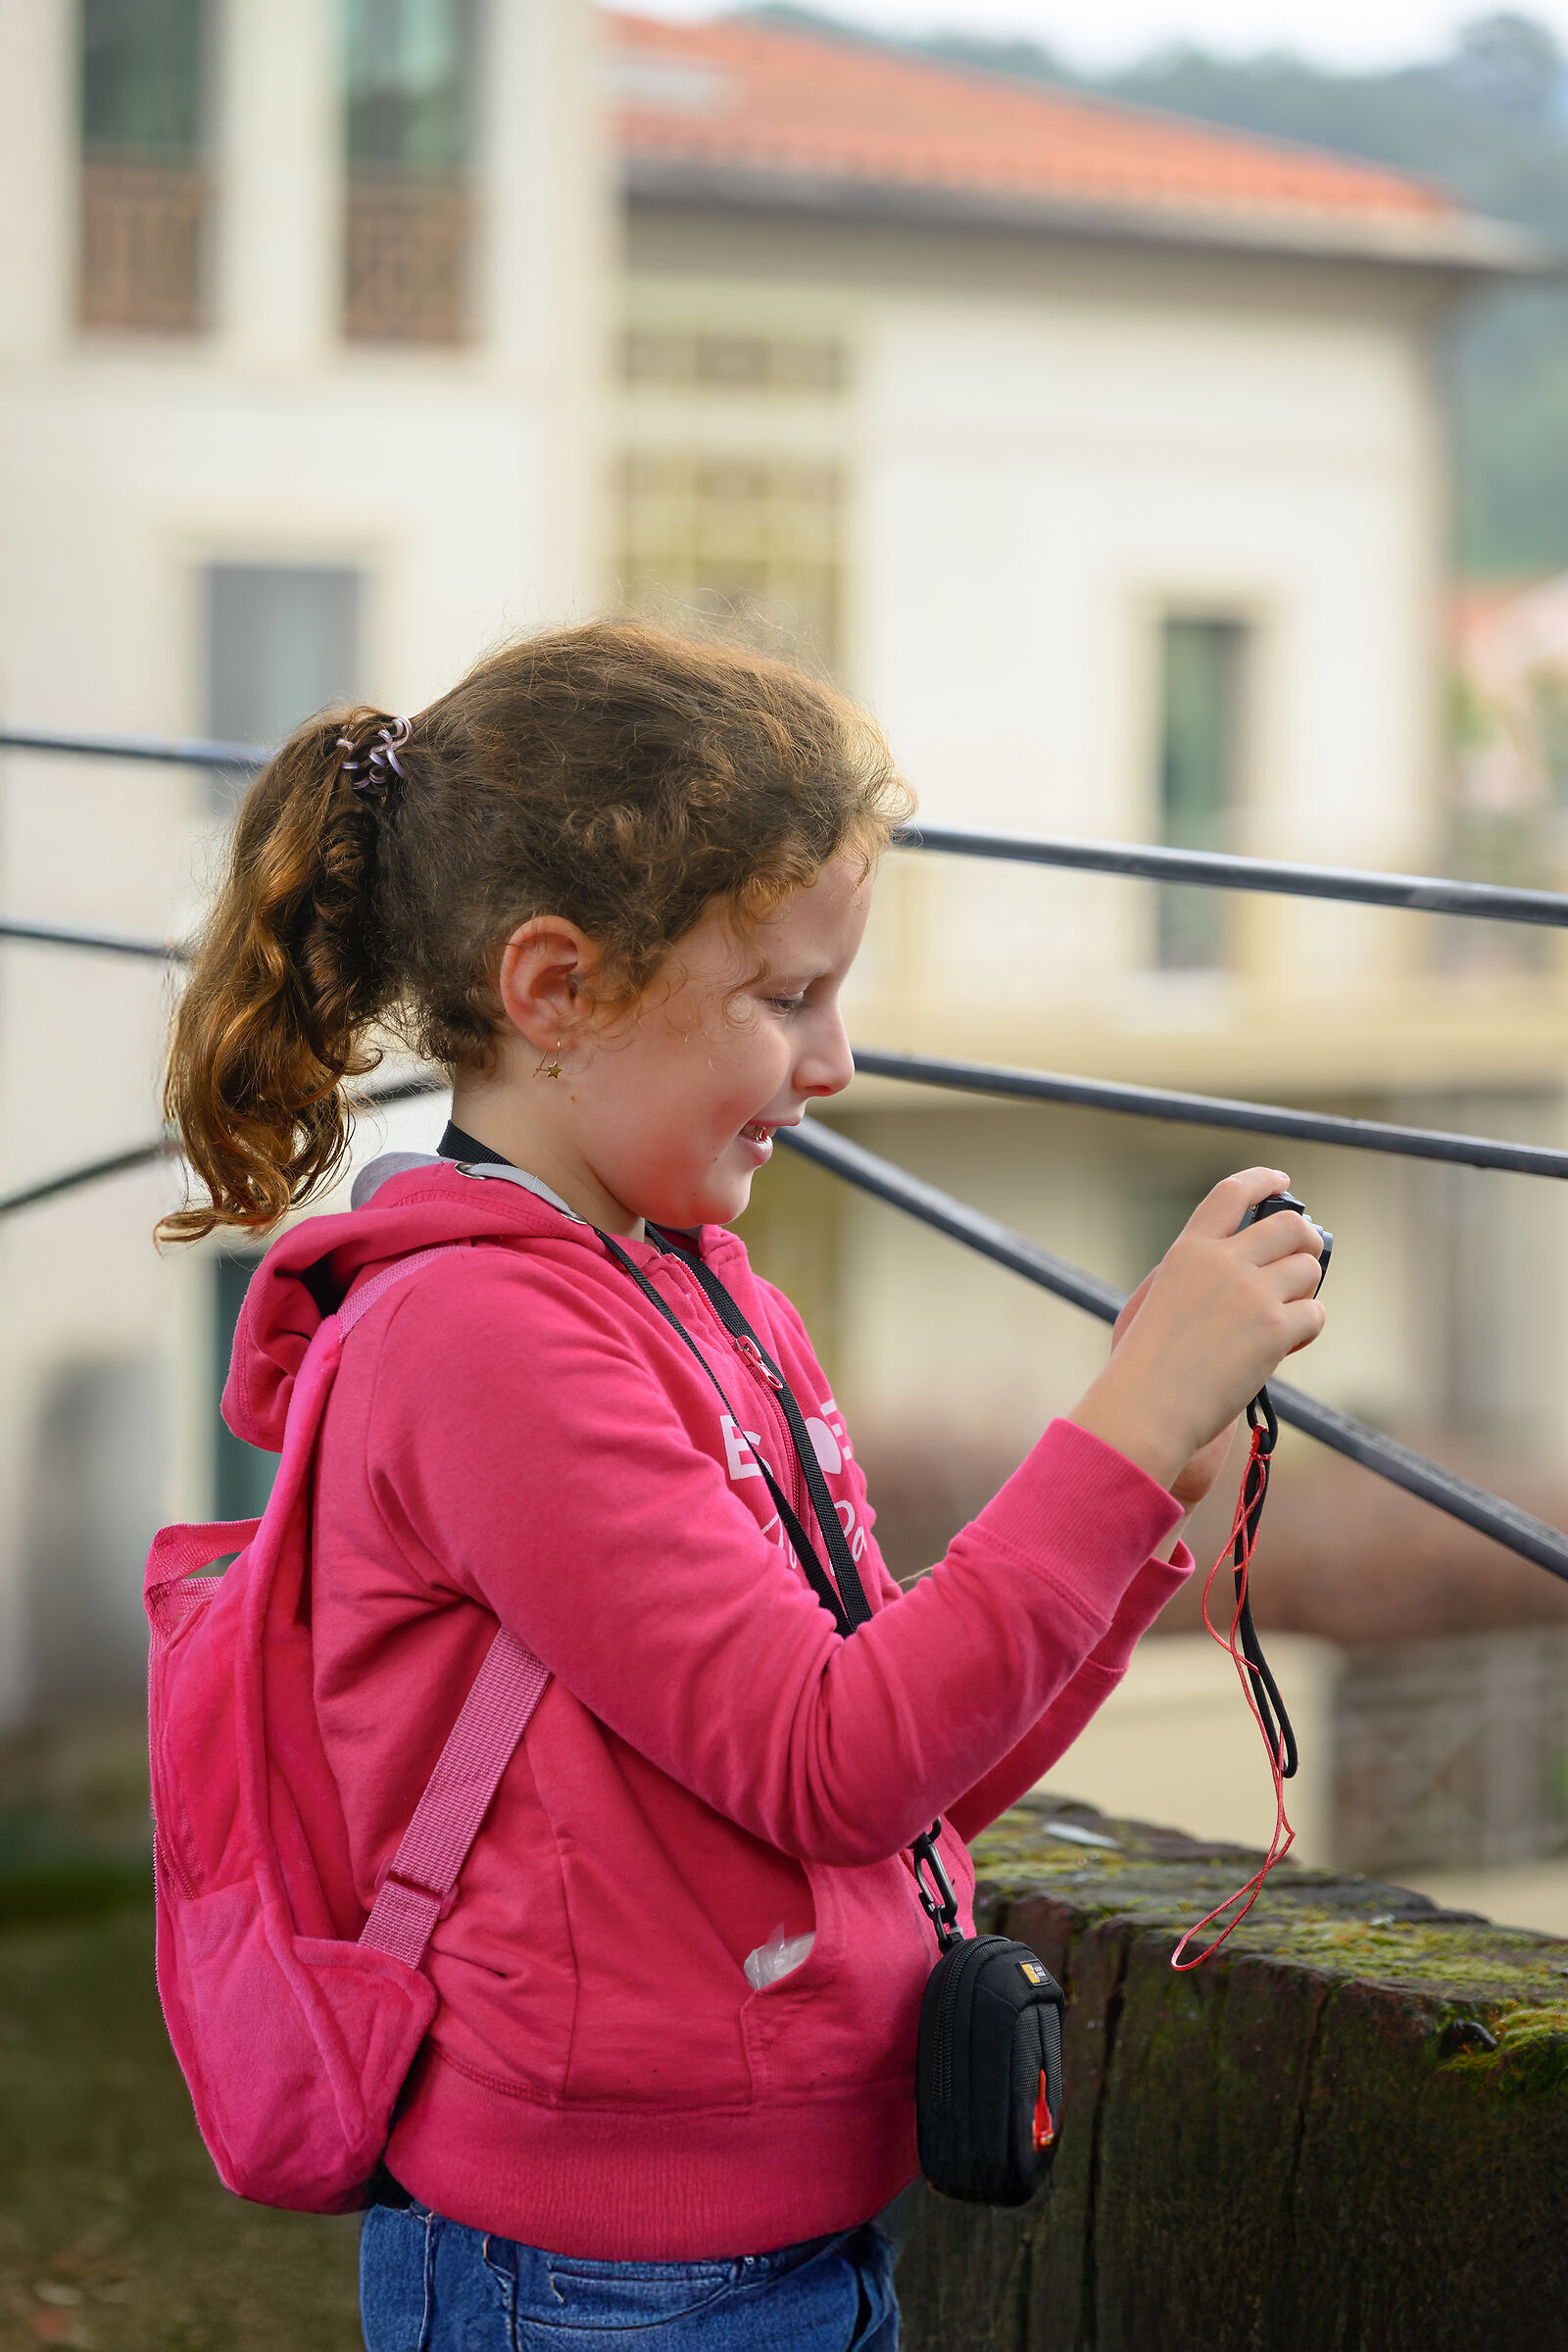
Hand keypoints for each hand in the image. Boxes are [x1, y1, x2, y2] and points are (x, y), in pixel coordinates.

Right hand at [1069, 1168, 1324, 1494]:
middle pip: (1290, 1226)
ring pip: (1309, 1269)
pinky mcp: (1274, 1330)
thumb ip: (1190, 1273)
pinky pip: (1315, 1314)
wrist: (1147, 1408)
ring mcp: (1251, 1294)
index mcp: (1188, 1251)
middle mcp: (1222, 1262)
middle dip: (1306, 1242)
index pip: (1231, 1193)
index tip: (1281, 1182)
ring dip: (1306, 1291)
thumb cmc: (1144, 1366)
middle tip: (1302, 1263)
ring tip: (1285, 1318)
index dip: (1262, 1181)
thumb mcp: (1152, 1300)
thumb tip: (1234, 1260)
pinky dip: (1307, 1330)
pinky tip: (1285, 1347)